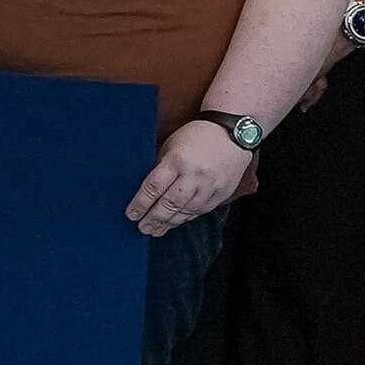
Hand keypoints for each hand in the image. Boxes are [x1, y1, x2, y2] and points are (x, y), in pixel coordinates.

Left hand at [129, 121, 256, 233]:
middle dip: (153, 219)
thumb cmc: (198, 136)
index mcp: (178, 161)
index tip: (131, 214)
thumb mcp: (172, 145)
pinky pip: (200, 211)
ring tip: (155, 231)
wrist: (234, 134)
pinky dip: (185, 218)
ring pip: (185, 212)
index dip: (140, 204)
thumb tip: (148, 190)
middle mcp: (195, 176)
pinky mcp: (221, 194)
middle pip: (169, 204)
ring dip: (169, 224)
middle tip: (141, 228)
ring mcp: (210, 187)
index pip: (154, 188)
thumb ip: (161, 167)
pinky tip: (175, 223)